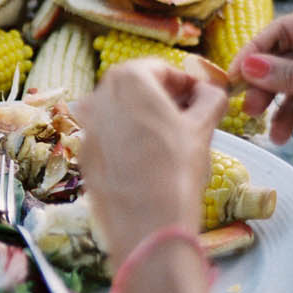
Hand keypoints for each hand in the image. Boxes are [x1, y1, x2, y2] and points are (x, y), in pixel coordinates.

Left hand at [76, 59, 225, 262]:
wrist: (146, 224)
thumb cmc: (177, 169)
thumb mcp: (203, 128)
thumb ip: (209, 99)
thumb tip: (210, 91)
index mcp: (127, 78)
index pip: (161, 69)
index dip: (185, 83)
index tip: (202, 98)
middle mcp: (97, 96)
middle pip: (136, 87)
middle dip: (163, 98)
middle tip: (190, 118)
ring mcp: (85, 126)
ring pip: (120, 112)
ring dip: (145, 118)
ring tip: (172, 141)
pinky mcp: (82, 154)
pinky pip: (109, 137)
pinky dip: (128, 140)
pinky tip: (149, 161)